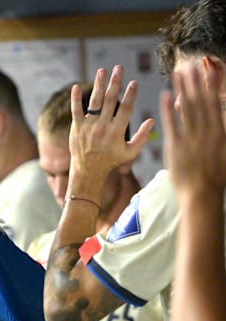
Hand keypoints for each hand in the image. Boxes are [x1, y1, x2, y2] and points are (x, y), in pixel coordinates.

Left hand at [69, 66, 152, 183]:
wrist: (88, 171)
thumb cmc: (111, 161)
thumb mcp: (130, 152)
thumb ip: (142, 137)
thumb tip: (152, 120)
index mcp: (117, 132)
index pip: (126, 108)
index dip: (130, 94)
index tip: (134, 82)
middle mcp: (103, 127)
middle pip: (110, 100)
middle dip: (115, 82)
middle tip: (118, 68)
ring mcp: (89, 126)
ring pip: (94, 101)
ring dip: (99, 84)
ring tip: (102, 71)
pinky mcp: (76, 127)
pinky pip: (76, 110)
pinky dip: (76, 98)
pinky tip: (76, 86)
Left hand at [163, 64, 225, 192]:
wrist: (201, 194)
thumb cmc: (215, 174)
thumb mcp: (225, 149)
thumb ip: (223, 128)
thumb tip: (222, 113)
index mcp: (219, 131)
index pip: (215, 102)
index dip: (211, 84)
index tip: (209, 68)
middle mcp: (206, 131)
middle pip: (200, 101)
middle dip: (195, 81)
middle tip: (190, 63)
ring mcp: (190, 138)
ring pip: (186, 108)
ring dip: (182, 89)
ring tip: (178, 73)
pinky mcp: (175, 146)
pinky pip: (171, 123)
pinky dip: (168, 108)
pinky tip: (164, 94)